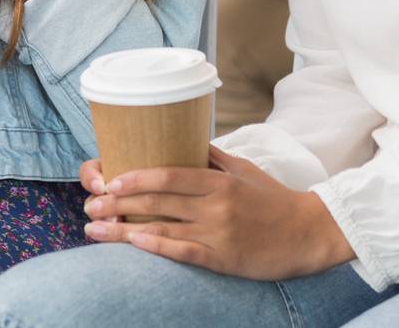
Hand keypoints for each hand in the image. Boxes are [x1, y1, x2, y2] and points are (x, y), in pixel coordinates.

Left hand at [79, 147, 354, 279]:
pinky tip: (134, 244)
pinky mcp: (224, 259)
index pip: (169, 174)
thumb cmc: (274, 199)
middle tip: (90, 202)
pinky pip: (184, 252)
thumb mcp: (243, 170)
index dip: (136, 176)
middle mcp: (215, 205)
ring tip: (94, 228)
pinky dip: (157, 248)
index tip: (109, 177)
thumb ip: (212, 157)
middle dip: (118, 202)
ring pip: (163, 228)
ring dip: (124, 229)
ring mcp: (218, 233)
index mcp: (219, 180)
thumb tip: (183, 140)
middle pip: (158, 201)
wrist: (308, 233)